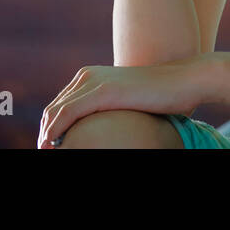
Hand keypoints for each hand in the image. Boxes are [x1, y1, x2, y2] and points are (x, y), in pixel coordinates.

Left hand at [37, 58, 205, 147]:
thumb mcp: (128, 101)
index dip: (49, 128)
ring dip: (46, 136)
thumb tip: (103, 129)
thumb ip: (110, 109)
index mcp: (91, 76)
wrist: (184, 80)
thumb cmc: (162, 95)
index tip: (51, 148)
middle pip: (52, 110)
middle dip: (45, 134)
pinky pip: (66, 115)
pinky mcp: (102, 92)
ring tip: (48, 153)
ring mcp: (93, 82)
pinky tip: (53, 146)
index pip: (59, 105)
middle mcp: (87, 75)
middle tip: (47, 153)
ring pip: (54, 113)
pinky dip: (55, 132)